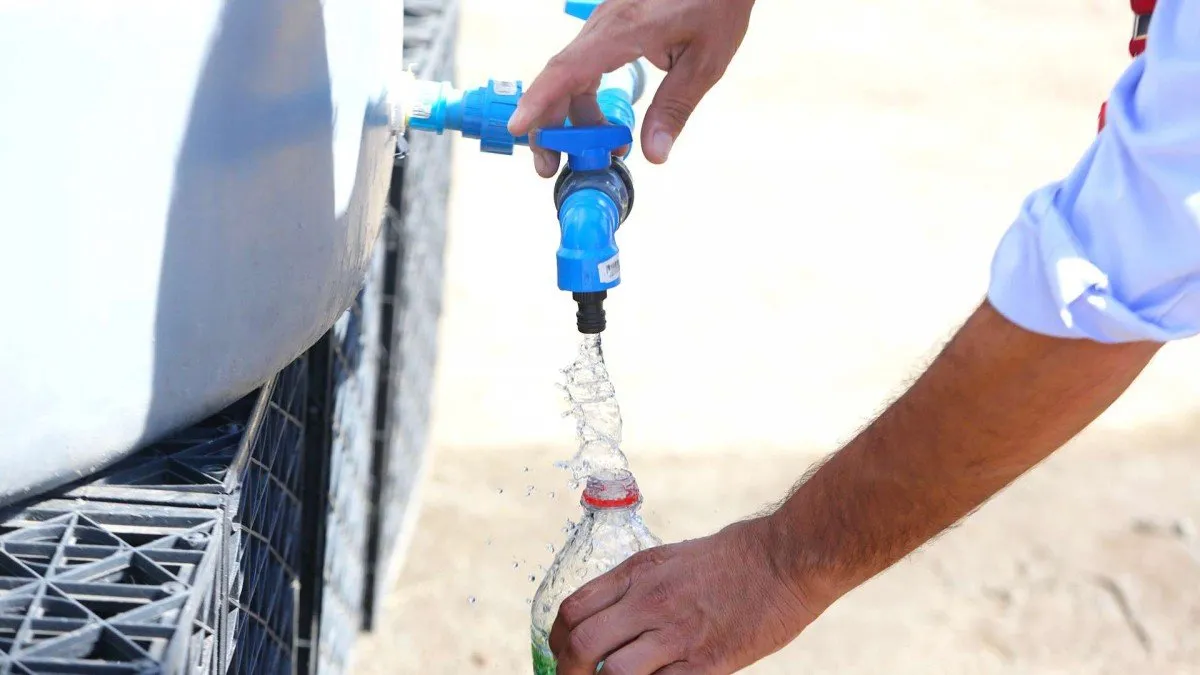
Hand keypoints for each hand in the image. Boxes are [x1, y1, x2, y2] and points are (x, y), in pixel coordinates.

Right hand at [507, 0, 755, 176]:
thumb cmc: (715, 2)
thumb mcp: (705, 60)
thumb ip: (674, 106)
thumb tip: (654, 154)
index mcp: (622, 31)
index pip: (567, 70)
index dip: (538, 101)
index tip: (518, 128)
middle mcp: (603, 27)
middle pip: (559, 78)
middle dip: (548, 126)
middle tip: (550, 167)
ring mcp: (604, 26)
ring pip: (571, 76)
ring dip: (572, 118)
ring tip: (597, 151)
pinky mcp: (611, 29)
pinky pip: (586, 68)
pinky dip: (586, 100)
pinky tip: (606, 125)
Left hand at [549, 516, 817, 673]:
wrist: (786, 558)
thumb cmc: (732, 558)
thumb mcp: (670, 560)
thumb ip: (637, 587)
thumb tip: (609, 617)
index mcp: (637, 573)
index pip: (572, 610)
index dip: (556, 640)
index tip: (560, 654)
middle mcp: (649, 601)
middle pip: (581, 644)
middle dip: (568, 672)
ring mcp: (677, 633)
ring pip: (612, 672)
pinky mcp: (706, 663)